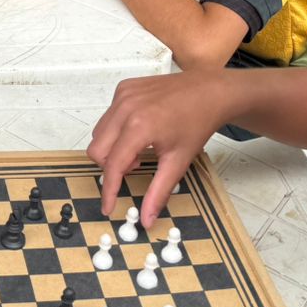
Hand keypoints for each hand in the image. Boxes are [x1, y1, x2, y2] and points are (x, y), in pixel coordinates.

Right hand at [87, 71, 226, 224]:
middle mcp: (126, 108)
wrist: (209, 91)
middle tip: (136, 166)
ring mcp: (123, 95)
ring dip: (113, 148)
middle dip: (111, 166)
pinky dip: (118, 130)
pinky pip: (108, 116)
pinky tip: (140, 131)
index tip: (108, 206)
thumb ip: (158, 193)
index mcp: (139, 127)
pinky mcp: (124, 87)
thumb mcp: (178, 162)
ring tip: (140, 149)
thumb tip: (145, 219)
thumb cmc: (197, 123)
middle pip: (97, 149)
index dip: (109, 190)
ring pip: (99, 133)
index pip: (112, 166)